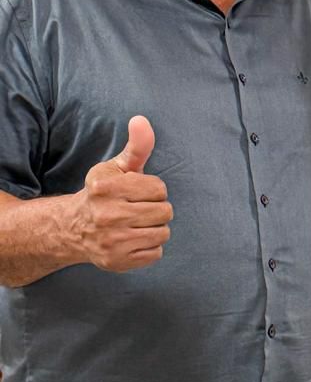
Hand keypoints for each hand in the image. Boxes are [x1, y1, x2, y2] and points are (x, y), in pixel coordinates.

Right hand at [70, 116, 173, 271]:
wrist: (75, 229)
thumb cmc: (104, 194)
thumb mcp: (117, 168)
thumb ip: (136, 147)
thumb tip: (142, 120)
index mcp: (105, 188)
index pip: (159, 188)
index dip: (153, 190)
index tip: (137, 192)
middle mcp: (106, 215)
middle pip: (165, 211)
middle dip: (156, 209)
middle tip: (138, 210)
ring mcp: (112, 241)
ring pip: (163, 232)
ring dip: (155, 228)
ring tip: (136, 224)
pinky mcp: (118, 261)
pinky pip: (156, 252)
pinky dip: (150, 247)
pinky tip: (133, 239)